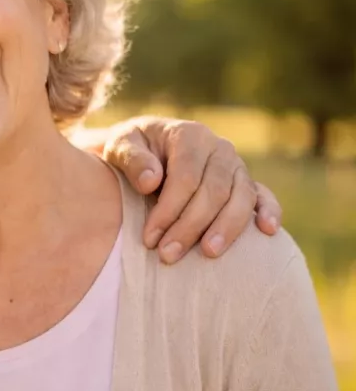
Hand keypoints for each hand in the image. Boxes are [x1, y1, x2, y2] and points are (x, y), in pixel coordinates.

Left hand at [100, 117, 281, 262]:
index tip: (150, 238)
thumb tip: (151, 181)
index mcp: (189, 135)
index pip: (185, 177)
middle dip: (190, 226)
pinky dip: (270, 211)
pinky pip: (264, 195)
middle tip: (168, 255)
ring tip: (208, 253)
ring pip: (241, 198)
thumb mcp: (120, 146)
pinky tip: (268, 232)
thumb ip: (132, 159)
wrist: (146, 147)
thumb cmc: (132, 150)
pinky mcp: (245, 183)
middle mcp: (218, 148)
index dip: (169, 210)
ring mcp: (235, 165)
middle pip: (213, 192)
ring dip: (226, 228)